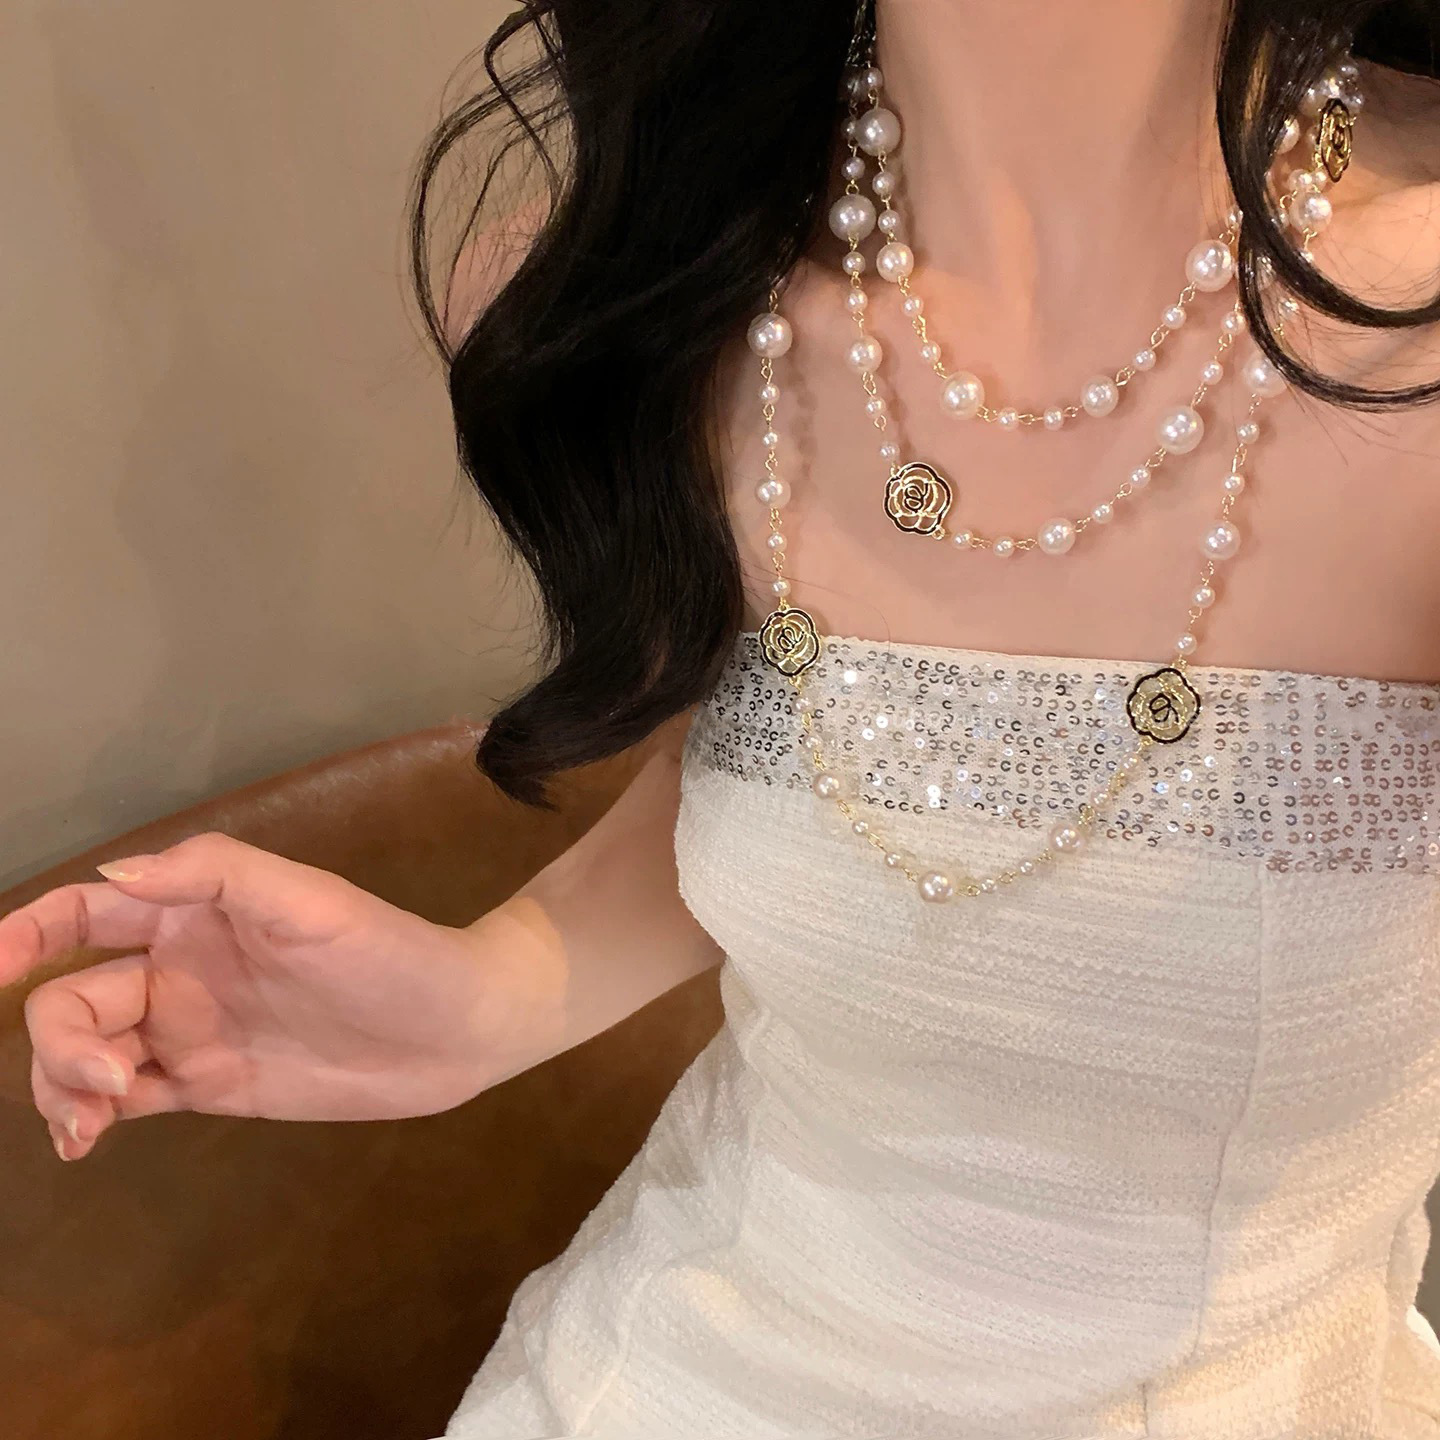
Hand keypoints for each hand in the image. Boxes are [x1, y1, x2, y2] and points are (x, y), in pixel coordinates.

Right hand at [2, 832, 515, 1159]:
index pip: (84, 913)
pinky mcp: (211, 1083)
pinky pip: (126, 1099)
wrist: (456, 1028)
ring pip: (86, 1053)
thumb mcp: (310, 902)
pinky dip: (88, 1116)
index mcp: (194, 913)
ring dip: (63, 1086)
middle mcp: (179, 968)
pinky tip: (85, 1139)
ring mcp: (191, 1029)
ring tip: (92, 1122)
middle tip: (116, 1081)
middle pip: (70, 999)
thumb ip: (214, 876)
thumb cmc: (389, 953)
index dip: (25, 932)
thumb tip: (112, 875)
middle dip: (62, 1042)